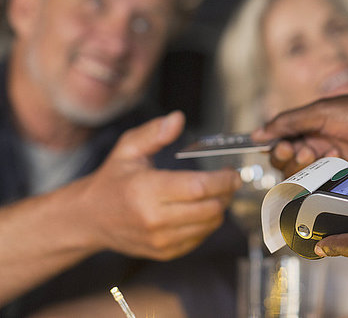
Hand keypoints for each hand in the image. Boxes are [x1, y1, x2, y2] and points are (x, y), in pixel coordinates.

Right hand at [75, 111, 241, 260]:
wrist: (90, 218)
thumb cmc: (112, 180)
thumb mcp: (128, 149)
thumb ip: (154, 133)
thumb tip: (177, 119)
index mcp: (147, 190)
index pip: (198, 187)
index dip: (223, 180)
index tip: (232, 171)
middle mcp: (155, 219)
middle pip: (211, 208)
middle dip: (227, 192)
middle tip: (228, 179)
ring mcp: (161, 240)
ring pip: (210, 224)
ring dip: (220, 207)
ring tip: (215, 191)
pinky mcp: (166, 252)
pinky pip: (201, 237)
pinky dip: (208, 222)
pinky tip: (200, 207)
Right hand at [253, 95, 347, 175]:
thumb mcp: (324, 111)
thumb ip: (290, 122)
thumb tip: (258, 132)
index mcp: (312, 124)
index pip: (281, 138)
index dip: (276, 144)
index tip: (282, 146)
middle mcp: (318, 143)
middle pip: (286, 160)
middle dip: (288, 157)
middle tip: (302, 152)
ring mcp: (330, 162)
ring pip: (301, 174)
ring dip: (303, 168)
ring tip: (319, 155)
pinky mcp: (342, 179)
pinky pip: (320, 185)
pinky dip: (319, 179)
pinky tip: (332, 166)